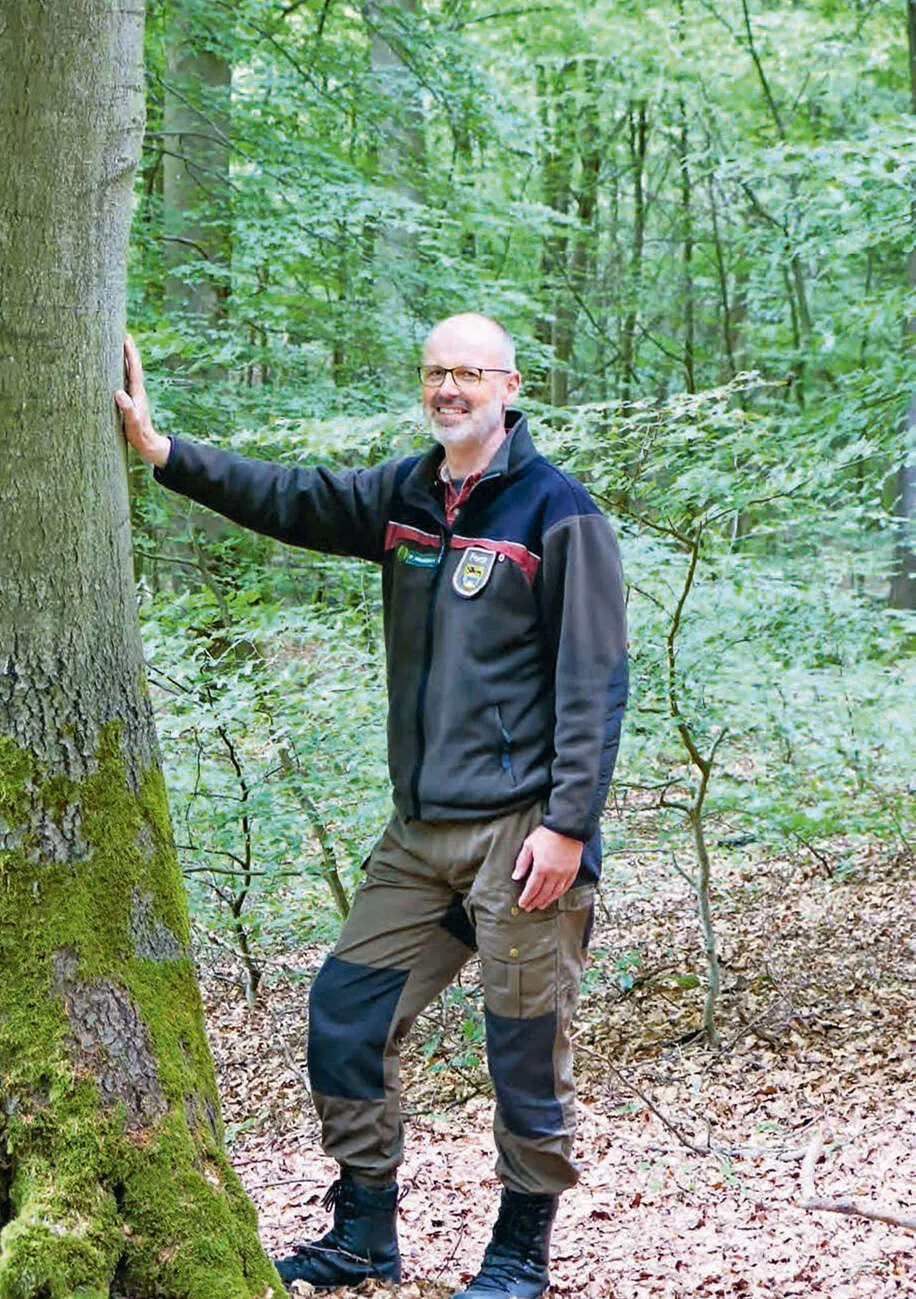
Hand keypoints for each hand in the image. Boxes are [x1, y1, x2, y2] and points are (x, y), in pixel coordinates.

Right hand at [114, 334, 170, 467]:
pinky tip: (113, 367)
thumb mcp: (132, 423)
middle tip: (121, 332)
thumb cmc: (139, 435)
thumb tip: (119, 393)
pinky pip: (124, 379)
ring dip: (124, 357)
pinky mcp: (130, 399)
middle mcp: (137, 390)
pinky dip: (120, 369)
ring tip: (116, 344)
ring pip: (129, 371)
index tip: (125, 337)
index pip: (133, 368)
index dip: (130, 353)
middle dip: (128, 349)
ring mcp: (134, 394)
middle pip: (132, 365)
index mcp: (137, 393)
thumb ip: (128, 410)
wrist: (147, 444)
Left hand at [512, 825, 582, 910]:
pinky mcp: (573, 871)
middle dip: (534, 902)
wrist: (567, 827)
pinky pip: (565, 888)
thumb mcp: (529, 845)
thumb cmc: (546, 834)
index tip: (521, 904)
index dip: (526, 898)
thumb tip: (516, 877)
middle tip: (528, 908)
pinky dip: (558, 895)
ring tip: (540, 906)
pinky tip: (554, 897)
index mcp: (541, 868)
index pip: (532, 888)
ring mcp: (565, 874)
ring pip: (555, 893)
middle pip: (543, 894)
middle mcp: (554, 874)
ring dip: (546, 901)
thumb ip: (522, 862)